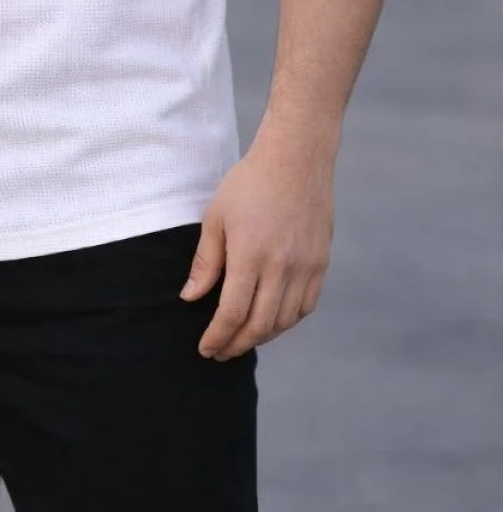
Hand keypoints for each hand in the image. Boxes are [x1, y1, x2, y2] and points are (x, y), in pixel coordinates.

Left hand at [180, 128, 334, 360]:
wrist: (296, 159)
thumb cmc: (249, 183)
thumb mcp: (216, 217)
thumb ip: (206, 262)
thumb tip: (190, 298)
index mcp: (250, 256)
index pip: (232, 314)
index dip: (217, 337)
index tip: (205, 349)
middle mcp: (281, 268)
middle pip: (259, 326)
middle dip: (236, 345)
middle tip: (220, 352)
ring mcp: (305, 268)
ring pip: (284, 321)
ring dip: (262, 337)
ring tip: (242, 338)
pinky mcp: (321, 264)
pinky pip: (305, 306)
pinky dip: (287, 321)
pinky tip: (272, 320)